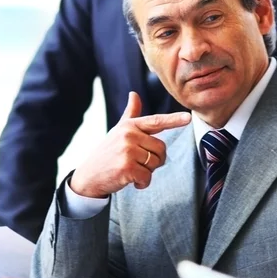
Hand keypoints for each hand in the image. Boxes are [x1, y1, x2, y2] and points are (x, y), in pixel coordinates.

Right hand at [71, 92, 190, 196]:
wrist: (88, 176)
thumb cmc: (107, 153)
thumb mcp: (118, 131)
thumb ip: (130, 115)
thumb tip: (134, 94)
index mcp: (130, 126)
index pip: (156, 121)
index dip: (174, 120)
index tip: (188, 118)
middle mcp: (129, 135)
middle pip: (161, 148)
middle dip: (154, 160)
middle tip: (137, 163)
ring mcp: (127, 150)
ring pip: (156, 163)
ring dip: (148, 173)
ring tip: (131, 170)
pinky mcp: (126, 167)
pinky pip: (147, 177)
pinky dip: (142, 183)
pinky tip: (130, 181)